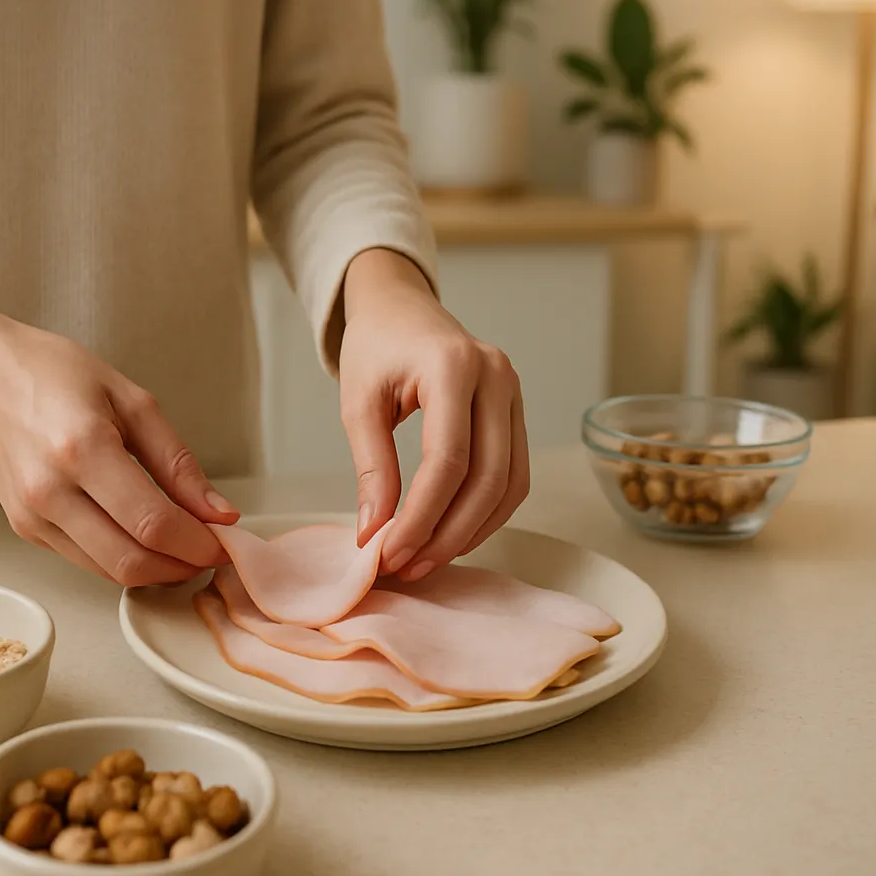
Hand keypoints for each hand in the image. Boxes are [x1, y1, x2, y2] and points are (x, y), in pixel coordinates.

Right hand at [0, 297, 238, 585]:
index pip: (153, 523)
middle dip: (183, 566)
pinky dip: (124, 559)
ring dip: (157, 571)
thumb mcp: (132, 400)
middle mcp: (51, 491)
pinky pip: (87, 561)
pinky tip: (144, 538)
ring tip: (184, 545)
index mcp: (83, 449)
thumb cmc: (54, 374)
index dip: (198, 544)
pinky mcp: (25, 529)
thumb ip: (178, 463)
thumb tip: (219, 514)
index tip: (224, 542)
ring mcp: (33, 516)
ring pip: (110, 572)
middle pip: (132, 562)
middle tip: (210, 552)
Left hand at [338, 249, 528, 581]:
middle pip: (488, 478)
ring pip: (510, 483)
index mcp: (453, 365)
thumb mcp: (358, 403)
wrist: (399, 308)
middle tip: (408, 566)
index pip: (448, 459)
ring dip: (472, 531)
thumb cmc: (375, 349)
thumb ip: (370, 468)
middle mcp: (496, 376)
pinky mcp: (517, 410)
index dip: (422, 516)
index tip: (389, 552)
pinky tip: (452, 533)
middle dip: (448, 533)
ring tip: (427, 559)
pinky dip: (488, 512)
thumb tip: (375, 534)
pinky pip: (514, 474)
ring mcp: (514, 392)